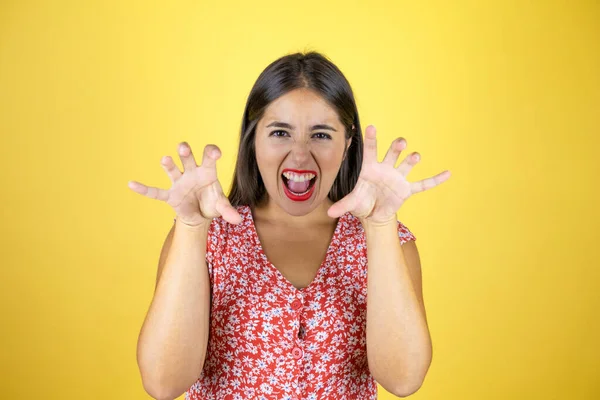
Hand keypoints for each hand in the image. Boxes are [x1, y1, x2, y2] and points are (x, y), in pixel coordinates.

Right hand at [127, 142, 242, 225]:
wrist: (200, 215)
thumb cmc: (211, 203)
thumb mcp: (221, 206)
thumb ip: (228, 210)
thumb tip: (238, 220)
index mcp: (207, 172)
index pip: (209, 157)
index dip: (211, 153)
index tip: (215, 153)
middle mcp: (192, 173)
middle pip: (188, 159)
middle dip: (186, 153)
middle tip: (183, 147)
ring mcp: (179, 182)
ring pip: (173, 170)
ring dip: (169, 165)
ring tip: (165, 159)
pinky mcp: (170, 195)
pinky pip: (156, 192)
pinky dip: (144, 189)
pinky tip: (132, 184)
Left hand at [327, 125, 450, 224]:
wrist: (373, 213)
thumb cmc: (362, 201)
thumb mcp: (351, 203)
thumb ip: (342, 205)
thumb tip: (328, 212)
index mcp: (370, 167)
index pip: (370, 150)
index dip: (371, 139)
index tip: (371, 127)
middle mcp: (386, 168)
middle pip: (392, 153)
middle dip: (397, 147)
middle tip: (401, 142)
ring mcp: (398, 177)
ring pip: (406, 165)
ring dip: (412, 159)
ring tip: (415, 156)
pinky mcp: (407, 189)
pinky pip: (423, 184)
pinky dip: (435, 180)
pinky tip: (447, 173)